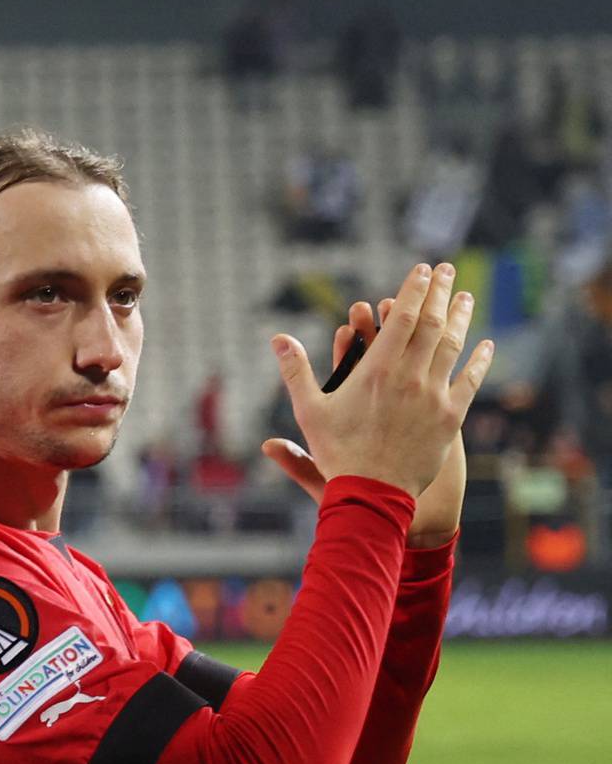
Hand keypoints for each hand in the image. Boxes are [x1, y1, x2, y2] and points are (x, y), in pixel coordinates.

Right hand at [267, 262, 491, 501]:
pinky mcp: (450, 418)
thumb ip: (296, 371)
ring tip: (464, 296)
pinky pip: (470, 381)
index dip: (412, 290)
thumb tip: (278, 339)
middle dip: (439, 292)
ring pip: (453, 347)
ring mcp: (434, 396)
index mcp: (378, 371)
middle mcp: (411, 377)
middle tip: (446, 269)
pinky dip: (479, 360)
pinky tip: (486, 345)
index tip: (420, 270)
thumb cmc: (336, 453)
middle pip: (431, 324)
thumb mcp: (309, 411)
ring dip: (459, 318)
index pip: (402, 318)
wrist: (372, 494)